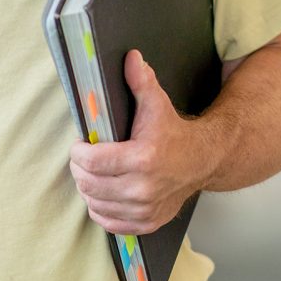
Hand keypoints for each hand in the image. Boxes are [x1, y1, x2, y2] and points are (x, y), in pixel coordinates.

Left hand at [67, 50, 217, 234]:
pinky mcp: (145, 222)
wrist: (201, 161)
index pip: (93, 162)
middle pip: (89, 184)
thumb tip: (131, 58)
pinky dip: (99, 208)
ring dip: (88, 188)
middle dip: (80, 169)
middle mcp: (143, 188)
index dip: (79, 152)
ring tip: (93, 173)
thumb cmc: (173, 132)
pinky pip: (108, 221)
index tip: (80, 143)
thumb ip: (141, 81)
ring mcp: (144, 209)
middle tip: (83, 158)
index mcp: (144, 158)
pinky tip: (104, 192)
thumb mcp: (157, 104)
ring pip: (95, 203)